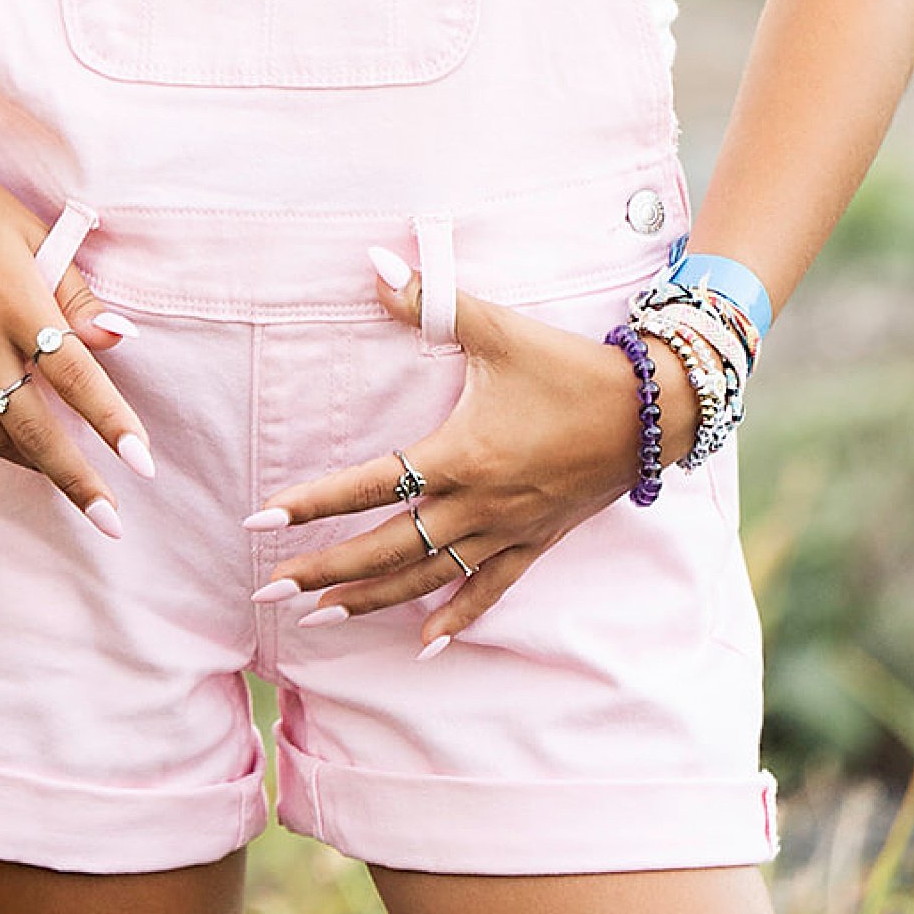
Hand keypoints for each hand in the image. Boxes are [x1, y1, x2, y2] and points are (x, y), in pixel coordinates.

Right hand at [0, 128, 153, 538]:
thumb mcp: (30, 232)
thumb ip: (75, 292)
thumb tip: (121, 337)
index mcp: (17, 298)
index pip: (75, 373)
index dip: (111, 420)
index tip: (142, 461)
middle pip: (36, 423)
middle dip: (76, 476)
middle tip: (111, 520)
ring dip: (31, 468)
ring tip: (65, 486)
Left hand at [250, 256, 703, 646]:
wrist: (653, 410)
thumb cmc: (568, 366)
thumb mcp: (496, 329)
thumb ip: (430, 301)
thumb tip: (371, 265)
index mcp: (458, 456)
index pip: (368, 485)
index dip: (311, 502)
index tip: (259, 519)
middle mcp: (476, 506)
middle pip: (385, 548)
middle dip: (323, 570)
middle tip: (267, 588)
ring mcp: (506, 533)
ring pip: (426, 579)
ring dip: (370, 600)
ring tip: (318, 617)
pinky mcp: (534, 545)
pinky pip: (488, 592)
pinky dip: (455, 620)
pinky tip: (426, 648)